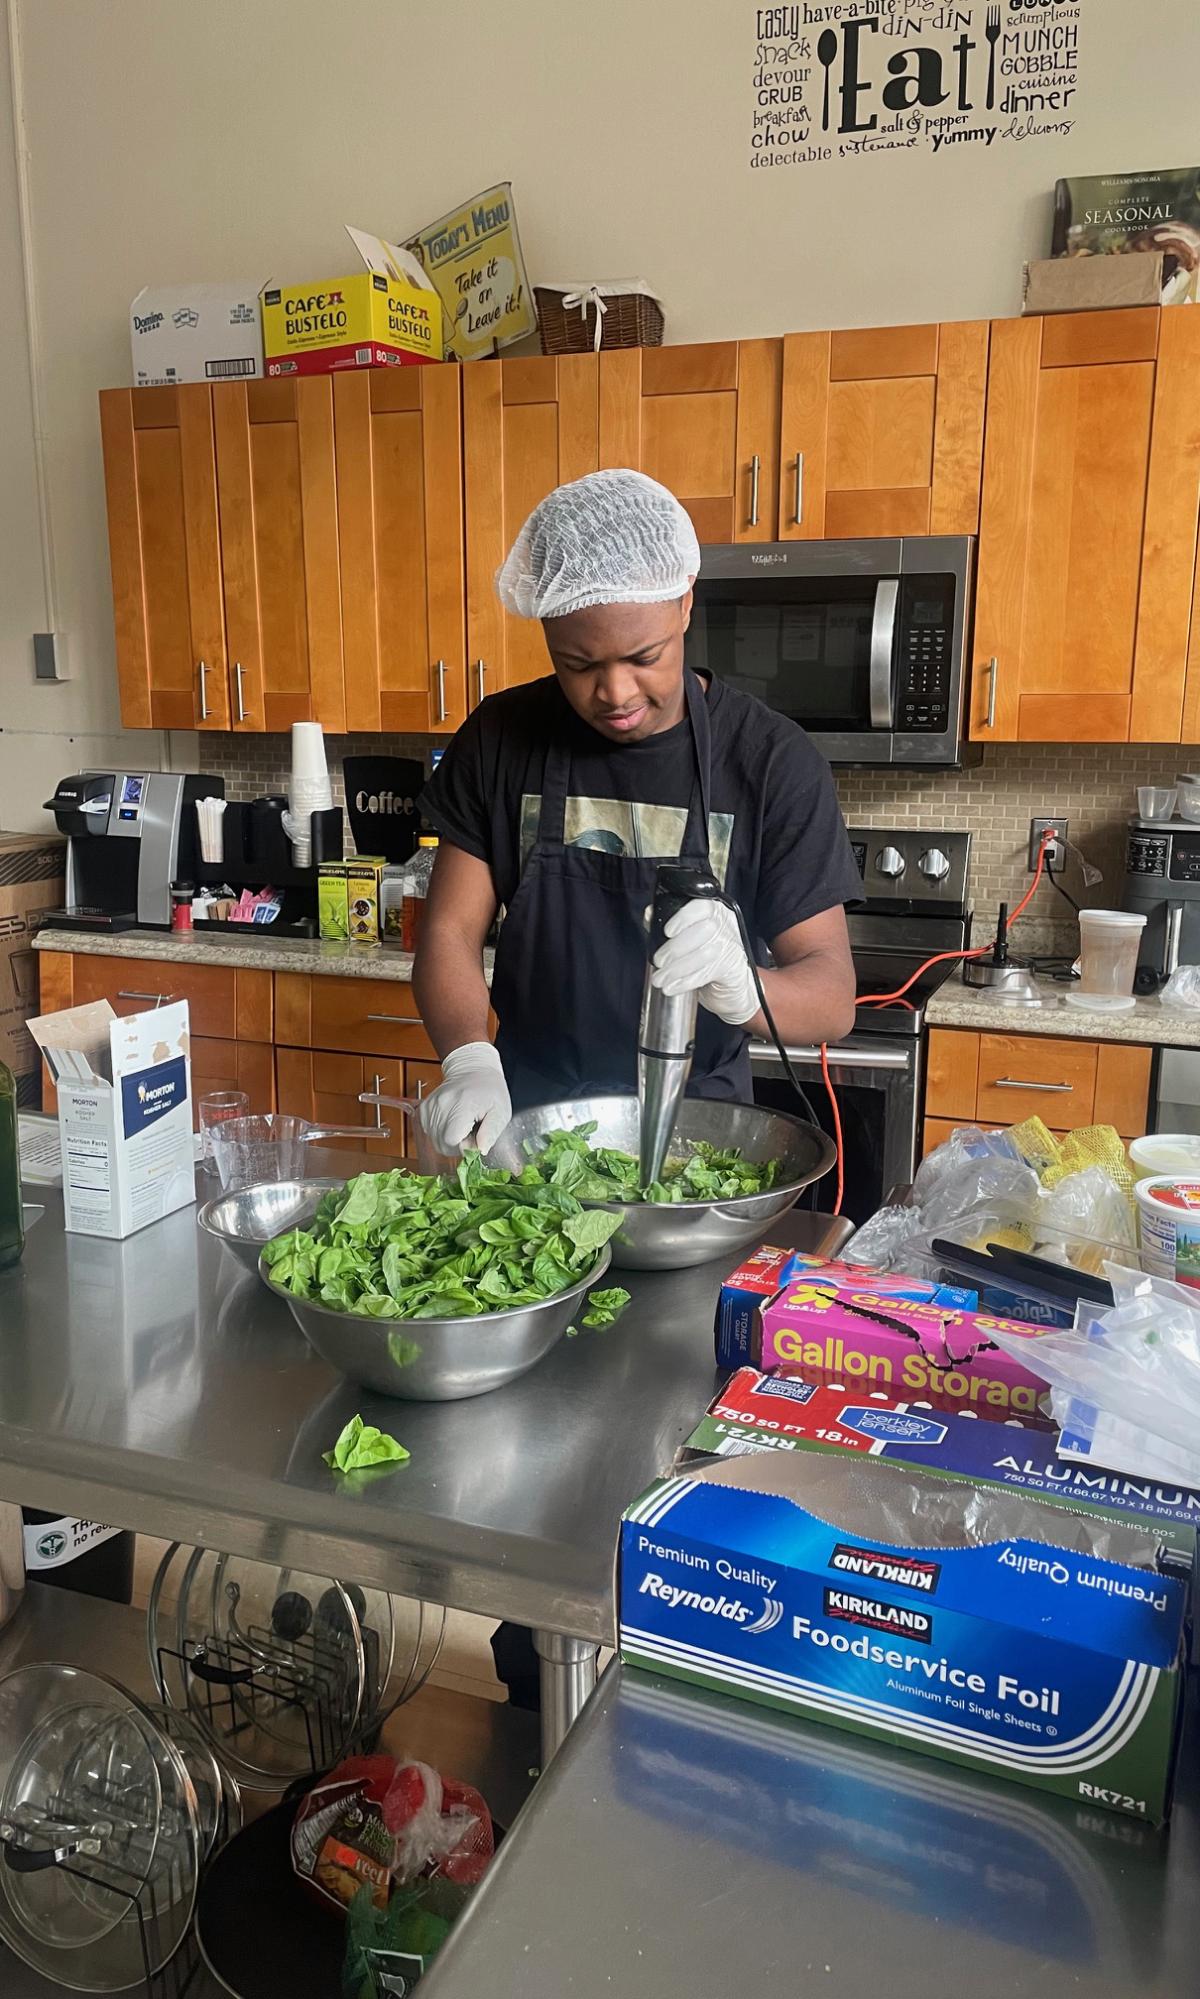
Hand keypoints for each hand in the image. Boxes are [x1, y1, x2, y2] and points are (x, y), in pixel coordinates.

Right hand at [420, 1042, 511, 1153]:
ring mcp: (430, 1106)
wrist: (472, 1069)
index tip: (475, 1138)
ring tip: (463, 1125)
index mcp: (462, 1105)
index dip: (464, 1146)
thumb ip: (491, 1131)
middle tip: (470, 1132)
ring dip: (449, 1139)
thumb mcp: (501, 1111)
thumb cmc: (489, 1090)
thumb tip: (481, 1150)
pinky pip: (429, 1132)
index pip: (451, 1140)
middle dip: (457, 1145)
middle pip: (441, 1143)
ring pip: (434, 1140)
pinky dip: (441, 1132)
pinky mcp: (424, 1108)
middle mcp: (442, 1104)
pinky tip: (453, 1123)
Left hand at [650, 899, 756, 1026]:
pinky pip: (708, 973)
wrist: (730, 981)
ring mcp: (732, 946)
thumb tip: (649, 915)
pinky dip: (686, 982)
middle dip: (675, 948)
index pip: (703, 906)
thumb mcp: (687, 934)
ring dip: (676, 969)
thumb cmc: (704, 952)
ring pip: (703, 954)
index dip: (684, 917)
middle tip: (658, 961)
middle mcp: (726, 925)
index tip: (667, 932)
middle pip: (702, 931)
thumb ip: (668, 922)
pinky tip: (672, 987)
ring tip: (660, 979)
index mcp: (714, 911)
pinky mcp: (733, 967)